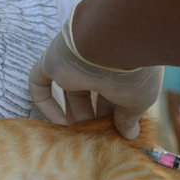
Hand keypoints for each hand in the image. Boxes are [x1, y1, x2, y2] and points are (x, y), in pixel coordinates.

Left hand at [28, 3, 162, 138]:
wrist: (116, 40)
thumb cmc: (135, 72)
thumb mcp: (139, 100)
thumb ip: (130, 118)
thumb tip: (130, 134)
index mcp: (121, 67)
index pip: (115, 94)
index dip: (115, 117)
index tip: (117, 135)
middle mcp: (97, 62)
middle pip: (93, 95)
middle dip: (94, 119)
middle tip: (96, 140)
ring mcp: (74, 60)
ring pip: (70, 92)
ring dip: (74, 116)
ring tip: (79, 139)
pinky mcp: (52, 60)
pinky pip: (40, 83)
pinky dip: (45, 104)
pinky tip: (59, 124)